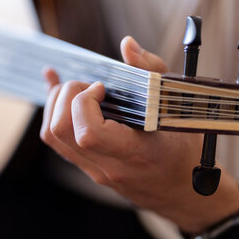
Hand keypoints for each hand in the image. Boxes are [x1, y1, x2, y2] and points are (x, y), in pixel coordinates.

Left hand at [40, 36, 238, 232]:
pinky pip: (58, 141)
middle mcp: (107, 166)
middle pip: (60, 131)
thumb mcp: (180, 110)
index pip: (88, 134)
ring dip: (57, 103)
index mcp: (133, 154)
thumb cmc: (186, 152)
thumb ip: (153, 73)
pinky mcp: (88, 167)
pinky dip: (54, 112)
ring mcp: (94, 169)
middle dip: (66, 96)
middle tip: (90, 85)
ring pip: (52, 136)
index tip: (103, 87)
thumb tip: (127, 45)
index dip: (85, 103)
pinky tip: (59, 91)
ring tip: (79, 88)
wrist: (183, 193)